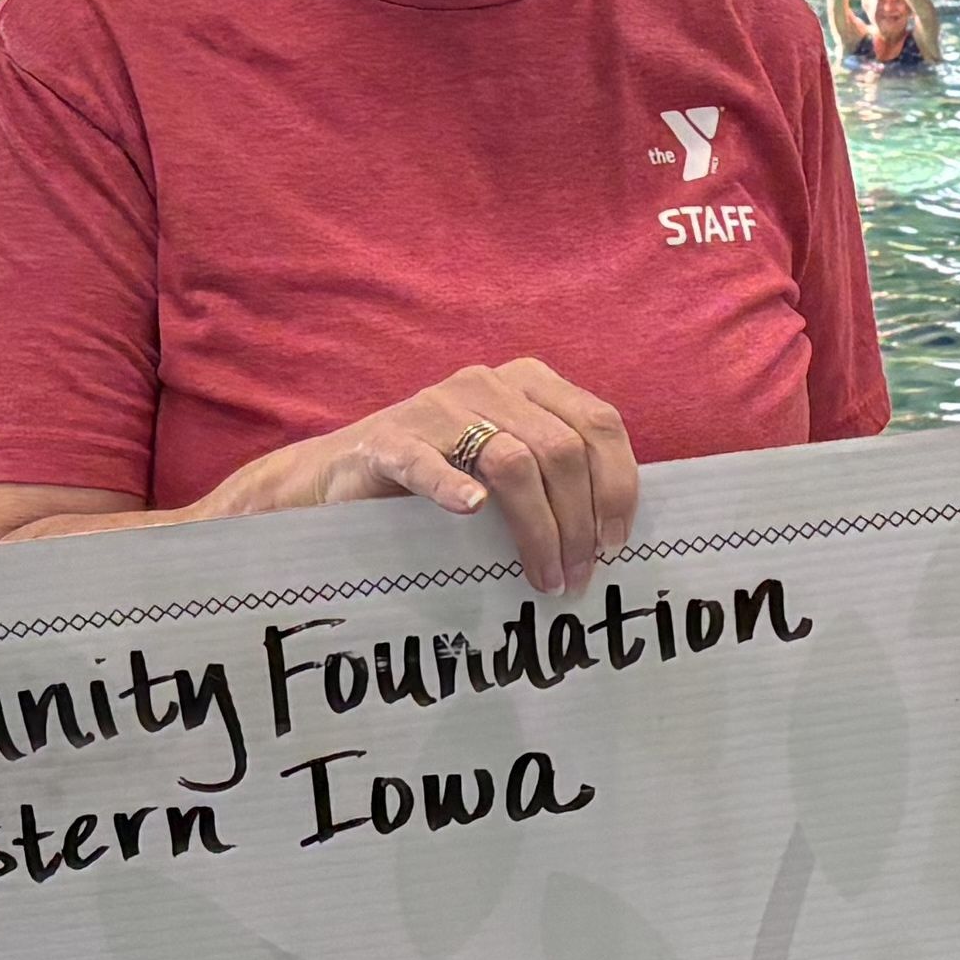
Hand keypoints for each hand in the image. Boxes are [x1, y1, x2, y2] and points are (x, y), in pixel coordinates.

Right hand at [269, 361, 639, 590]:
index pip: (598, 422)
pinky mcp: (389, 439)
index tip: (616, 543)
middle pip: (560, 449)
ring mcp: (436, 408)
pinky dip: (452, 485)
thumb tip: (613, 534)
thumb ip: (557, 472)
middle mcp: (488, 384)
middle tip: (579, 576)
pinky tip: (471, 511)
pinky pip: (426, 461)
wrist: (341, 472)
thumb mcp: (509, 459)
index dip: (618, 485)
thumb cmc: (442, 471)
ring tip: (544, 577)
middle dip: (578, 522)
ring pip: (511, 461)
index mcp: (529, 383)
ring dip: (536, 529)